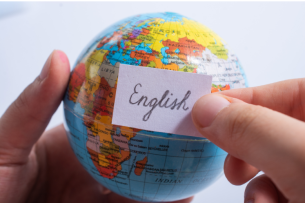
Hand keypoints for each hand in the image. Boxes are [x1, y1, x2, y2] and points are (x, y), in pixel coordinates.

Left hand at [0, 51, 192, 202]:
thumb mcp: (5, 143)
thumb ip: (32, 107)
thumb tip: (58, 60)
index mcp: (71, 148)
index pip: (113, 128)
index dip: (138, 118)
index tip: (163, 108)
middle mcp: (88, 173)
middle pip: (133, 160)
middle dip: (162, 150)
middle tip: (189, 139)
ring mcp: (94, 199)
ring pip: (138, 190)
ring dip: (166, 183)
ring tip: (193, 173)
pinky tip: (177, 199)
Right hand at [192, 79, 304, 202]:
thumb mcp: (298, 157)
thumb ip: (252, 128)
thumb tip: (206, 108)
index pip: (288, 91)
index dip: (247, 97)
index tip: (208, 111)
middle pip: (273, 127)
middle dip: (244, 143)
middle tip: (228, 156)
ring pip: (270, 160)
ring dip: (252, 178)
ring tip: (256, 198)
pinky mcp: (304, 192)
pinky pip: (277, 186)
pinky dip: (264, 196)